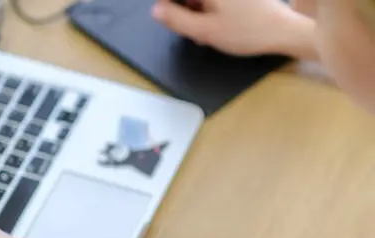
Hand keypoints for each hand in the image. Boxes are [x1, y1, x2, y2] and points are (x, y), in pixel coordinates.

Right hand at [151, 0, 317, 58]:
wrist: (282, 31)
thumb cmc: (246, 31)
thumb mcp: (204, 31)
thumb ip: (176, 19)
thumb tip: (156, 10)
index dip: (168, 5)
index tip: (169, 19)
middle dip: (184, 9)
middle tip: (192, 31)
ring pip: (200, 0)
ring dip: (196, 12)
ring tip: (206, 33)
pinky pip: (213, 2)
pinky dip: (209, 11)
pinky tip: (215, 26)